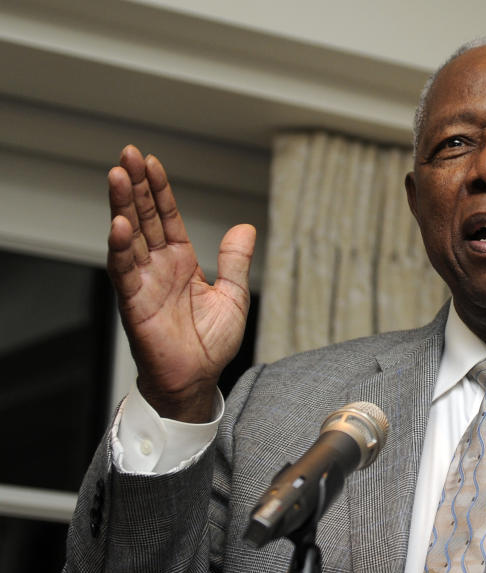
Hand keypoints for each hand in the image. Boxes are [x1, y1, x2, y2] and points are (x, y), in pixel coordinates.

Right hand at [107, 145, 255, 421]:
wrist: (197, 380)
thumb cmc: (210, 344)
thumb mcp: (233, 296)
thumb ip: (235, 261)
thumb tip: (244, 226)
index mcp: (182, 263)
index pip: (167, 218)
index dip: (160, 190)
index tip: (151, 162)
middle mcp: (158, 268)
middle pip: (144, 219)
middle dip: (136, 186)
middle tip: (127, 154)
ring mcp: (144, 283)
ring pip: (129, 237)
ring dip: (122, 206)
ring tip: (117, 176)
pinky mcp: (134, 303)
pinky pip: (124, 272)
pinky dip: (120, 248)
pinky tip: (119, 224)